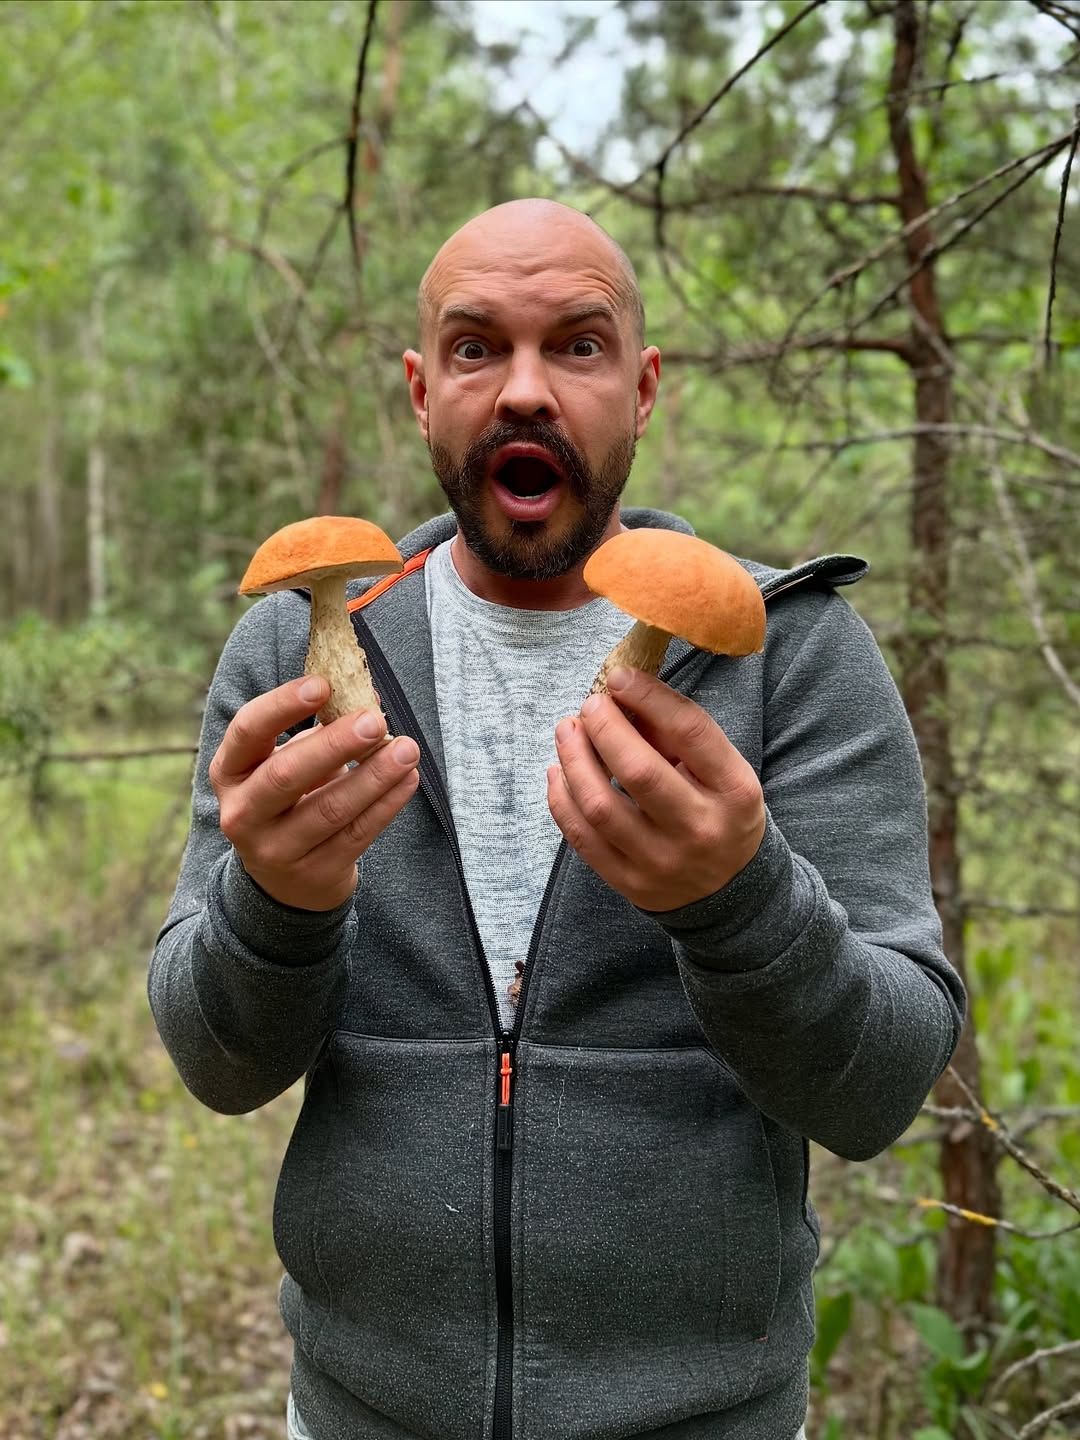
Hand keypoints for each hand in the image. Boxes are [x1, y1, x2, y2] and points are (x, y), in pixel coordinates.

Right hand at [209, 676, 420, 910]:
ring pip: (330, 810)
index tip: (323, 684)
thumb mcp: (285, 763)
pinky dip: (387, 804)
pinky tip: (409, 779)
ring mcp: (276, 850)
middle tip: (374, 721)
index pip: (248, 731)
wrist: (286, 880)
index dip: (283, 705)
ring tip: (407, 749)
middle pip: (286, 775)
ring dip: (374, 776)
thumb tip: (368, 699)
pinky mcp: (315, 873)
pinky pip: (357, 834)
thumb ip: (319, 732)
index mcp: (229, 772)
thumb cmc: (288, 800)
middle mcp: (242, 813)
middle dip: (335, 745)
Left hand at [546, 667, 764, 911]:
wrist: (730, 891)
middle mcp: (700, 829)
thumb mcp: (722, 771)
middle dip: (603, 727)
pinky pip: (581, 838)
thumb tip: (621, 696)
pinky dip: (561, 799)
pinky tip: (559, 772)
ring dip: (574, 759)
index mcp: (734, 791)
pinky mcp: (630, 883)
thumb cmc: (720, 812)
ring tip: (567, 731)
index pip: (690, 732)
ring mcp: (662, 862)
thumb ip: (677, 736)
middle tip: (589, 705)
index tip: (619, 676)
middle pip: (638, 770)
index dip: (649, 697)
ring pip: (599, 806)